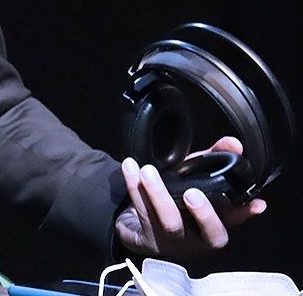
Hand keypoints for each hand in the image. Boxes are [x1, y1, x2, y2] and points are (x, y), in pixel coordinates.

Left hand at [115, 136, 266, 256]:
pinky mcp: (146, 237)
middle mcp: (196, 240)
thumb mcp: (196, 179)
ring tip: (146, 170)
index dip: (244, 215)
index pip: (234, 222)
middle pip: (204, 232)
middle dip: (201, 212)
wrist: (141, 224)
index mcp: (213, 228)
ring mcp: (171, 241)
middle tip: (191, 192)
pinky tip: (130, 168)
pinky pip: (140, 212)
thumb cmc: (176, 202)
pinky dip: (133, 187)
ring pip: (167, 221)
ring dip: (156, 193)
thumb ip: (215, 160)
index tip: (253, 203)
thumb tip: (234, 144)